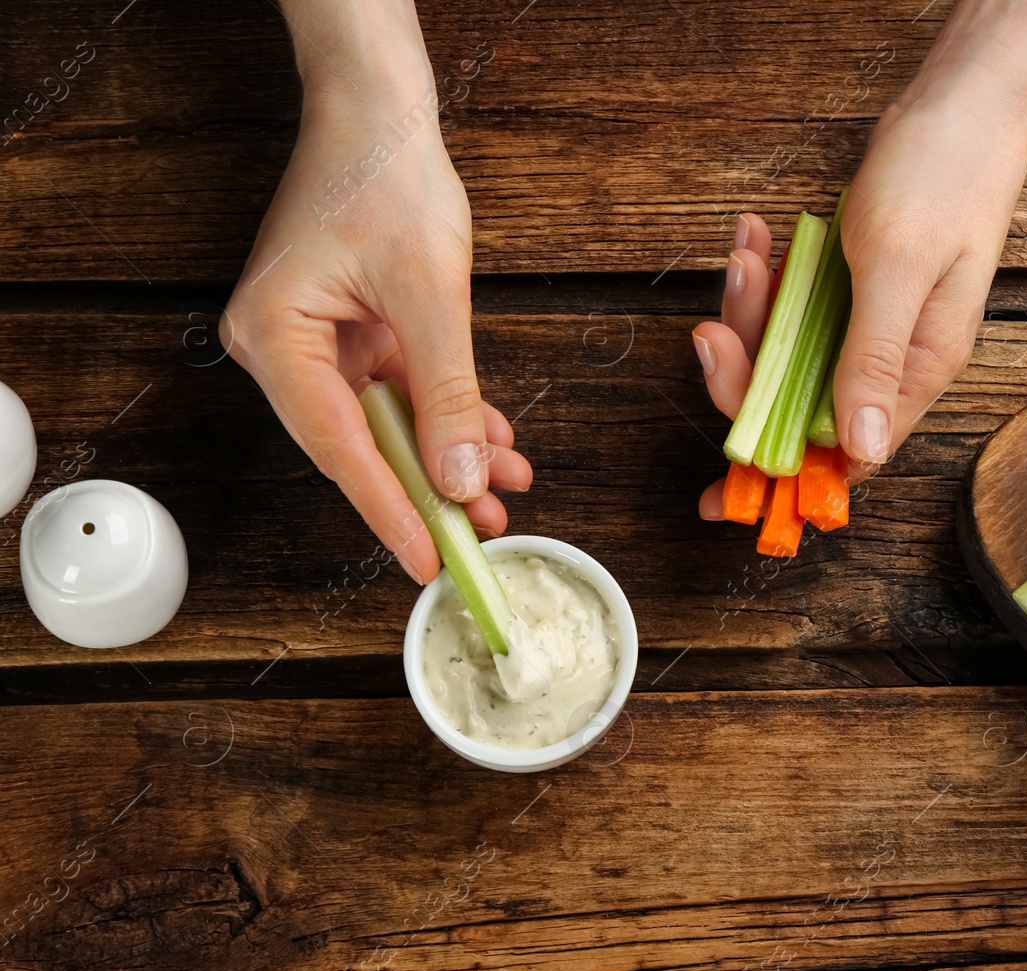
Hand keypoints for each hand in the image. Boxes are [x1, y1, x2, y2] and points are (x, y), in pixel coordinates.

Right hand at [223, 7, 530, 583]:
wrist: (381, 107)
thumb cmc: (386, 174)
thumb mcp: (430, 295)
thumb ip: (447, 392)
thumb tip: (462, 478)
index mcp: (274, 339)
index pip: (339, 449)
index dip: (390, 511)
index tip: (427, 561)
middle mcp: (281, 347)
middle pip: (359, 445)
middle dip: (431, 488)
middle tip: (482, 535)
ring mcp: (315, 339)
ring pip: (386, 423)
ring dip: (448, 454)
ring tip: (505, 492)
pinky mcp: (349, 329)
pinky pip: (399, 389)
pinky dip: (445, 412)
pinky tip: (491, 441)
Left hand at [692, 0, 1026, 520]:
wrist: (965, 96)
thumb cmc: (944, 174)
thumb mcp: (901, 270)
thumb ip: (874, 360)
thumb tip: (859, 454)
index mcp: (919, 370)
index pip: (844, 453)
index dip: (784, 471)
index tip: (721, 485)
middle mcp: (896, 357)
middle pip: (801, 402)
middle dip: (747, 372)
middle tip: (712, 332)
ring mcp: (872, 320)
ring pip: (789, 349)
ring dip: (751, 310)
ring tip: (743, 255)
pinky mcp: (855, 284)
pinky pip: (795, 302)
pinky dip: (766, 275)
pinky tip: (753, 236)